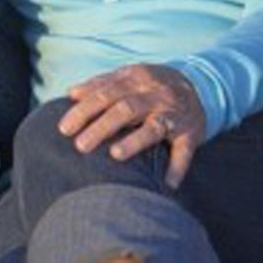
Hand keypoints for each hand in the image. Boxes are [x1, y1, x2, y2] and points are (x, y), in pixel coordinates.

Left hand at [59, 64, 205, 188]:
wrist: (199, 86)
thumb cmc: (152, 87)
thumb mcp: (129, 78)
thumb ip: (101, 84)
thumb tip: (71, 94)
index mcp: (137, 79)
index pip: (105, 93)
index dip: (84, 110)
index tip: (64, 128)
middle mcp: (156, 95)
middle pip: (126, 108)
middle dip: (102, 126)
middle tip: (80, 145)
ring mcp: (174, 114)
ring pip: (154, 127)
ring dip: (135, 141)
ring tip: (115, 154)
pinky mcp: (191, 133)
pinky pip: (185, 150)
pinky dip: (177, 167)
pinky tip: (167, 184)